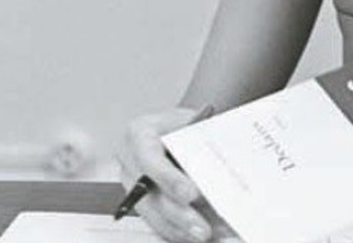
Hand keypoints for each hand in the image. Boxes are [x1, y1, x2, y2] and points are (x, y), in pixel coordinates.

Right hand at [116, 107, 214, 241]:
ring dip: (179, 229)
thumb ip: (203, 143)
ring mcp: (133, 184)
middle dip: (178, 214)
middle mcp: (131, 161)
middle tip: (203, 228)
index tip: (192, 194)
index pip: (150, 158)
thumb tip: (222, 172)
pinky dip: (179, 232)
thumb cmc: (189, 123)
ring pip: (151, 214)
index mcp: (139, 133)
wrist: (182, 127)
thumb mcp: (196, 122)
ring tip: (204, 235)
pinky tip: (196, 236)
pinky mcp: (142, 202)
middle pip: (149, 194)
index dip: (170, 179)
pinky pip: (157, 222)